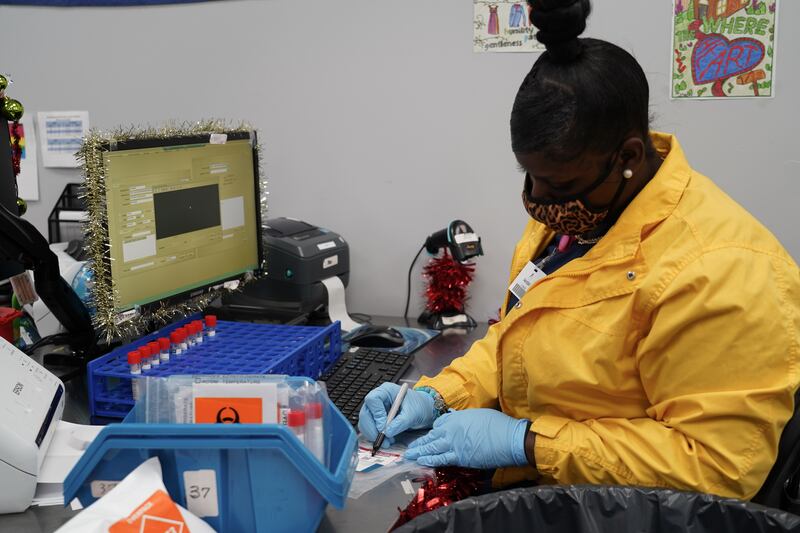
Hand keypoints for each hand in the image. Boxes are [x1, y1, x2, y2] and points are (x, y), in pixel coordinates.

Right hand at [358, 383, 436, 447]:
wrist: (423, 411)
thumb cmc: (419, 406)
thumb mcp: (413, 414)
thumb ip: (400, 422)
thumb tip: (388, 432)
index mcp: (386, 391)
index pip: (373, 400)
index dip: (376, 414)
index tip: (383, 428)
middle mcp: (378, 399)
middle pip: (366, 413)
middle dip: (372, 429)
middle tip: (381, 440)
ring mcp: (376, 409)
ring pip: (365, 422)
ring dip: (373, 435)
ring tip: (387, 442)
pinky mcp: (376, 419)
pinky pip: (369, 428)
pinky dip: (375, 436)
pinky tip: (387, 441)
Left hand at [404, 409, 528, 468]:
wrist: (508, 438)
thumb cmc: (497, 425)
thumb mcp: (478, 415)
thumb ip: (464, 419)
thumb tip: (458, 420)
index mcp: (456, 418)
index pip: (439, 425)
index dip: (433, 431)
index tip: (429, 436)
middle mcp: (451, 430)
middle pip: (432, 437)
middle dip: (420, 443)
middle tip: (410, 447)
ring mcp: (454, 444)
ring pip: (432, 448)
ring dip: (420, 452)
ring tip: (410, 455)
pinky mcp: (460, 458)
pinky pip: (441, 459)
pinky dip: (430, 460)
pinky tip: (422, 461)